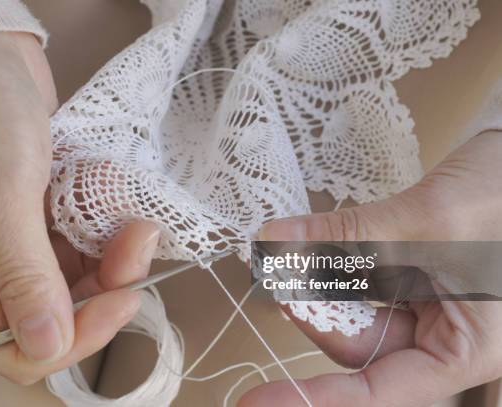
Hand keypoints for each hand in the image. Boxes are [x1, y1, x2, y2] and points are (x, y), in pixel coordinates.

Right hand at [0, 32, 159, 383]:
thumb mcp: (0, 193)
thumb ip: (24, 274)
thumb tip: (45, 344)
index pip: (14, 347)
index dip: (72, 338)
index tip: (119, 301)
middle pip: (57, 314)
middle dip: (106, 290)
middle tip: (139, 247)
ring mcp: (19, 242)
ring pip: (78, 281)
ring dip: (115, 259)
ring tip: (139, 224)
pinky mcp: (42, 218)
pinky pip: (83, 246)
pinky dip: (108, 234)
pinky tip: (123, 209)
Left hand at [239, 131, 501, 405]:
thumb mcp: (423, 219)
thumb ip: (346, 236)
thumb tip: (274, 241)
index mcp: (466, 349)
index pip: (378, 391)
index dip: (315, 396)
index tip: (260, 398)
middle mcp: (445, 336)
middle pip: (359, 346)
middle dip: (311, 314)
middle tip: (273, 281)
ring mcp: (426, 307)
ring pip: (354, 313)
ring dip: (317, 288)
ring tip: (282, 261)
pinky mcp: (411, 279)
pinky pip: (360, 284)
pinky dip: (332, 268)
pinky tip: (304, 251)